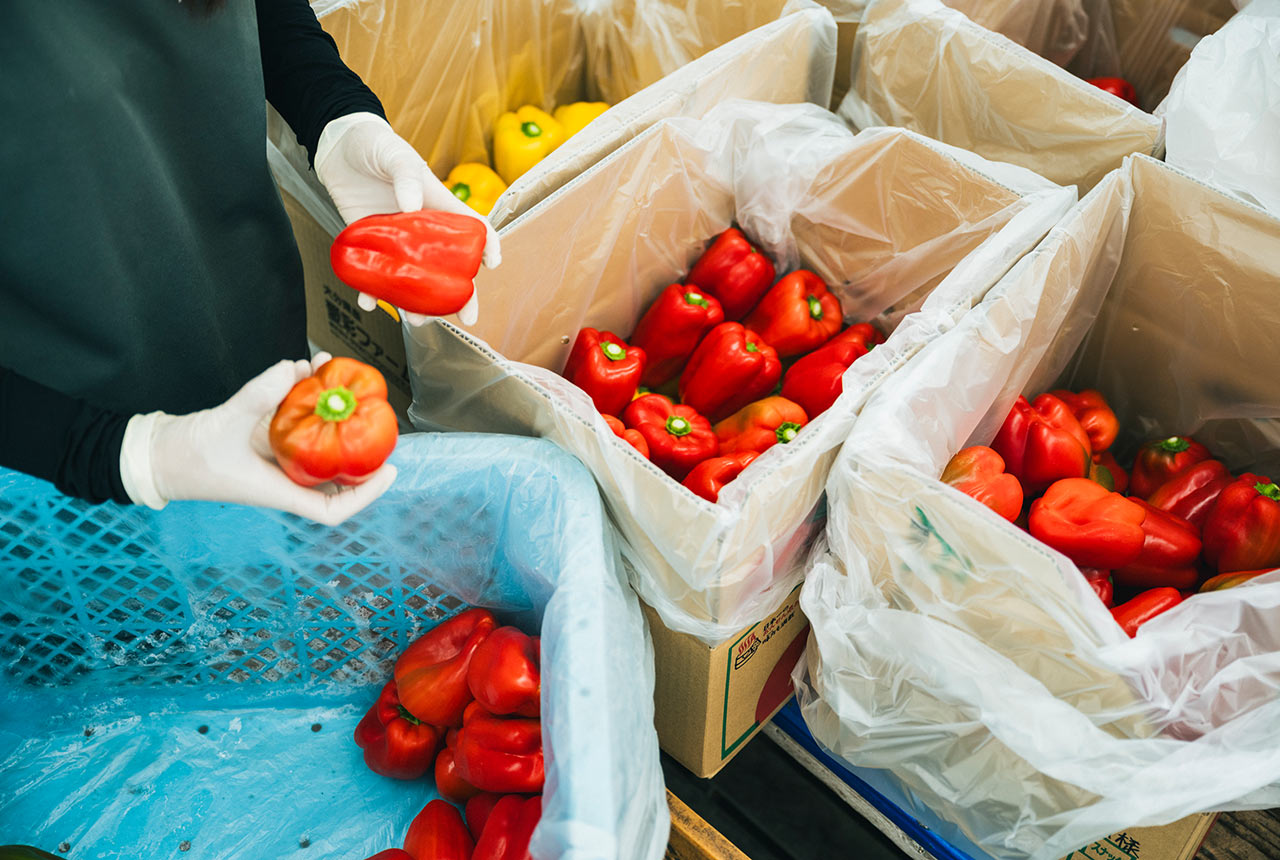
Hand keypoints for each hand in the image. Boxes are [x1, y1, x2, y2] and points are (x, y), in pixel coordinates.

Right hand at [119, 354, 396, 525]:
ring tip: (332, 369)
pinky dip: (302, 398)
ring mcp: (276, 460)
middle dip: (356, 438)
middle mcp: (284, 479)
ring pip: (316, 440)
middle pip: (335, 471)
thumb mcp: (225, 424)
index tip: (390, 470)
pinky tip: (303, 370)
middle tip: (370, 406)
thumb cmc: (188, 455)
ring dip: (328, 409)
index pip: (333, 509)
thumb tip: (292, 368)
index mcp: (280, 491)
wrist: (156, 455)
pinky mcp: (265, 440)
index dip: (366, 495)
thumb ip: (258, 395)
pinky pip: (295, 423)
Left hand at [315, 112, 500, 325]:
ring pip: (415, 280)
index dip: (489, 246)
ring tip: (416, 321)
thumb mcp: (395, 154)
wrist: (337, 148)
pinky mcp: (370, 245)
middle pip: (450, 268)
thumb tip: (413, 206)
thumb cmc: (375, 145)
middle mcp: (422, 230)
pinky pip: (374, 276)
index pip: (474, 229)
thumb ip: (406, 177)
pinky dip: (371, 292)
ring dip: (418, 304)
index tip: (492, 264)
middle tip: (466, 318)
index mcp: (439, 206)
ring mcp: (397, 242)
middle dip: (462, 295)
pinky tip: (368, 302)